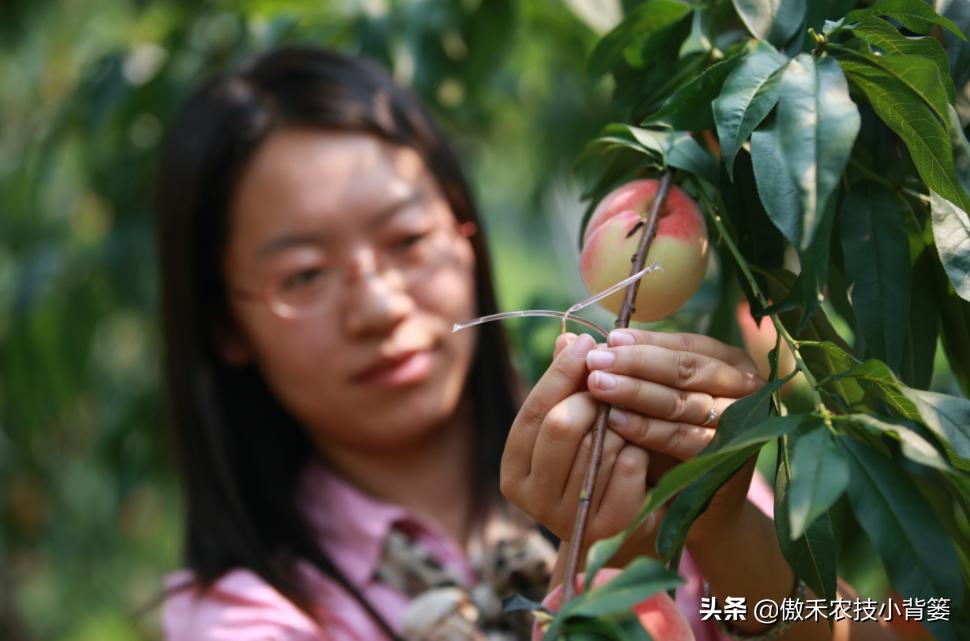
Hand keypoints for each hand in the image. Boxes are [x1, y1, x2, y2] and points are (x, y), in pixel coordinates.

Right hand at [501, 332, 657, 557]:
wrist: (625, 524)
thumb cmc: (595, 463)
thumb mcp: (576, 423)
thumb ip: (567, 385)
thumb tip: (568, 339)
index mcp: (514, 468)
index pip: (534, 410)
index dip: (561, 373)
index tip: (587, 343)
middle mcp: (531, 497)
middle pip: (561, 426)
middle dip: (593, 399)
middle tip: (613, 386)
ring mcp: (564, 517)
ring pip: (598, 446)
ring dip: (620, 427)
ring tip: (629, 423)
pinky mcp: (604, 528)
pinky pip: (627, 470)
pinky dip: (638, 454)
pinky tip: (640, 452)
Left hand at [583, 328, 765, 545]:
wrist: (699, 506)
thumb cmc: (667, 443)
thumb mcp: (645, 400)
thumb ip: (615, 369)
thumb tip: (567, 340)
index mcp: (730, 363)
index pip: (687, 345)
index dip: (646, 342)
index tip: (607, 339)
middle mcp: (745, 388)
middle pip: (686, 369)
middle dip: (636, 363)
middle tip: (595, 360)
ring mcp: (741, 423)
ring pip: (684, 401)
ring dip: (636, 392)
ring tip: (598, 385)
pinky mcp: (728, 458)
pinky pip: (683, 438)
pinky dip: (648, 429)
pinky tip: (615, 421)